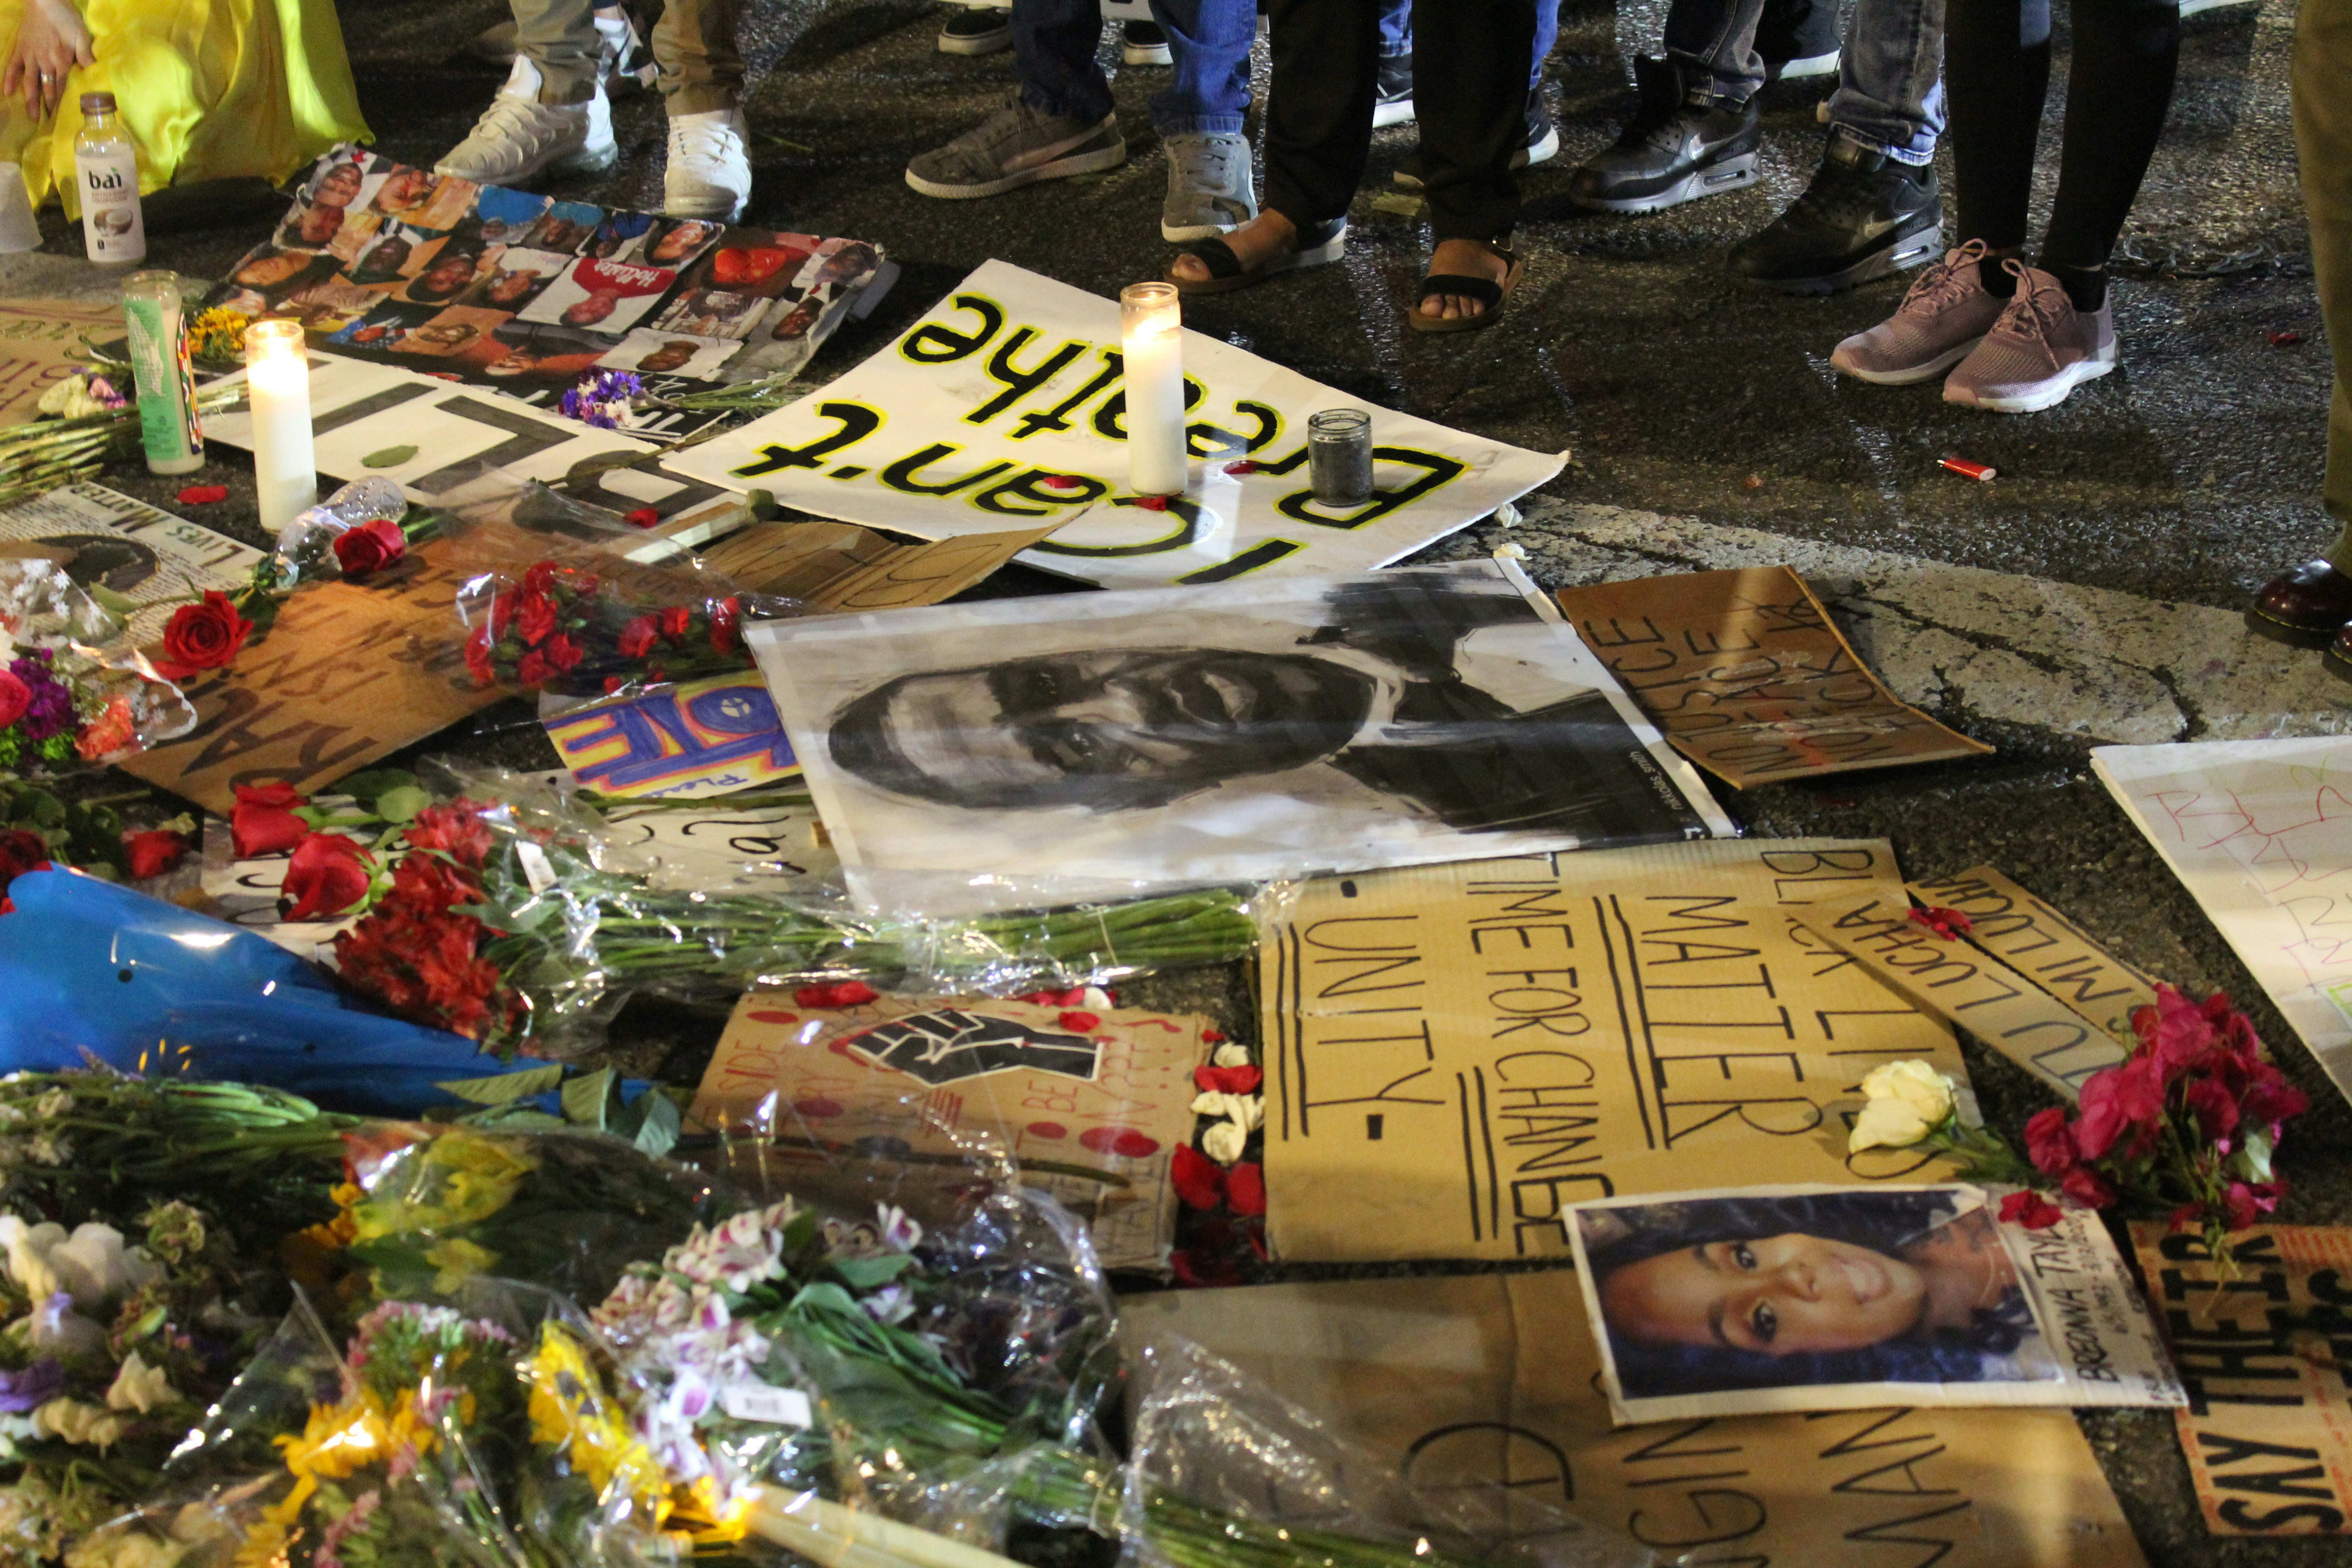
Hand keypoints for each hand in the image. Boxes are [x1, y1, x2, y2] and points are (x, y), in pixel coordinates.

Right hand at [3, 0, 92, 122]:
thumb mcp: (82, 36)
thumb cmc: (66, 18)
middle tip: (47, 123)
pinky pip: (12, 66)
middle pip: (46, 88)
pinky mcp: (20, 49)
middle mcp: (44, 62)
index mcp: (61, 60)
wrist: (44, 2)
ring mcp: (30, 56)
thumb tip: (94, 74)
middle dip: (47, 105)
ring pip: (29, 81)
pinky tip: (7, 92)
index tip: (62, 116)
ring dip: (30, 99)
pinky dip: (9, 78)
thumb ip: (86, 56)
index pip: (62, 86)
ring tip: (31, 115)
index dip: (61, 101)